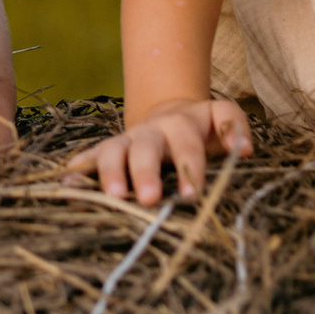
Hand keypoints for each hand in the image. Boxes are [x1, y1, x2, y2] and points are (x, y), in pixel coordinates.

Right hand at [66, 97, 252, 205]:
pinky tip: (68, 184)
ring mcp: (125, 140)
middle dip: (146, 172)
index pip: (187, 145)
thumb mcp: (221, 117)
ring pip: (113, 151)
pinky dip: (78, 170)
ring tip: (113, 196)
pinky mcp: (106, 150)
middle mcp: (150, 130)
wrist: (169, 115)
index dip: (190, 166)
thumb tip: (245, 150)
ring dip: (111, 172)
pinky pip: (88, 158)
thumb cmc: (201, 128)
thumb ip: (236, 128)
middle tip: (149, 198)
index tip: (191, 195)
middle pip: (145, 147)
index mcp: (181, 124)